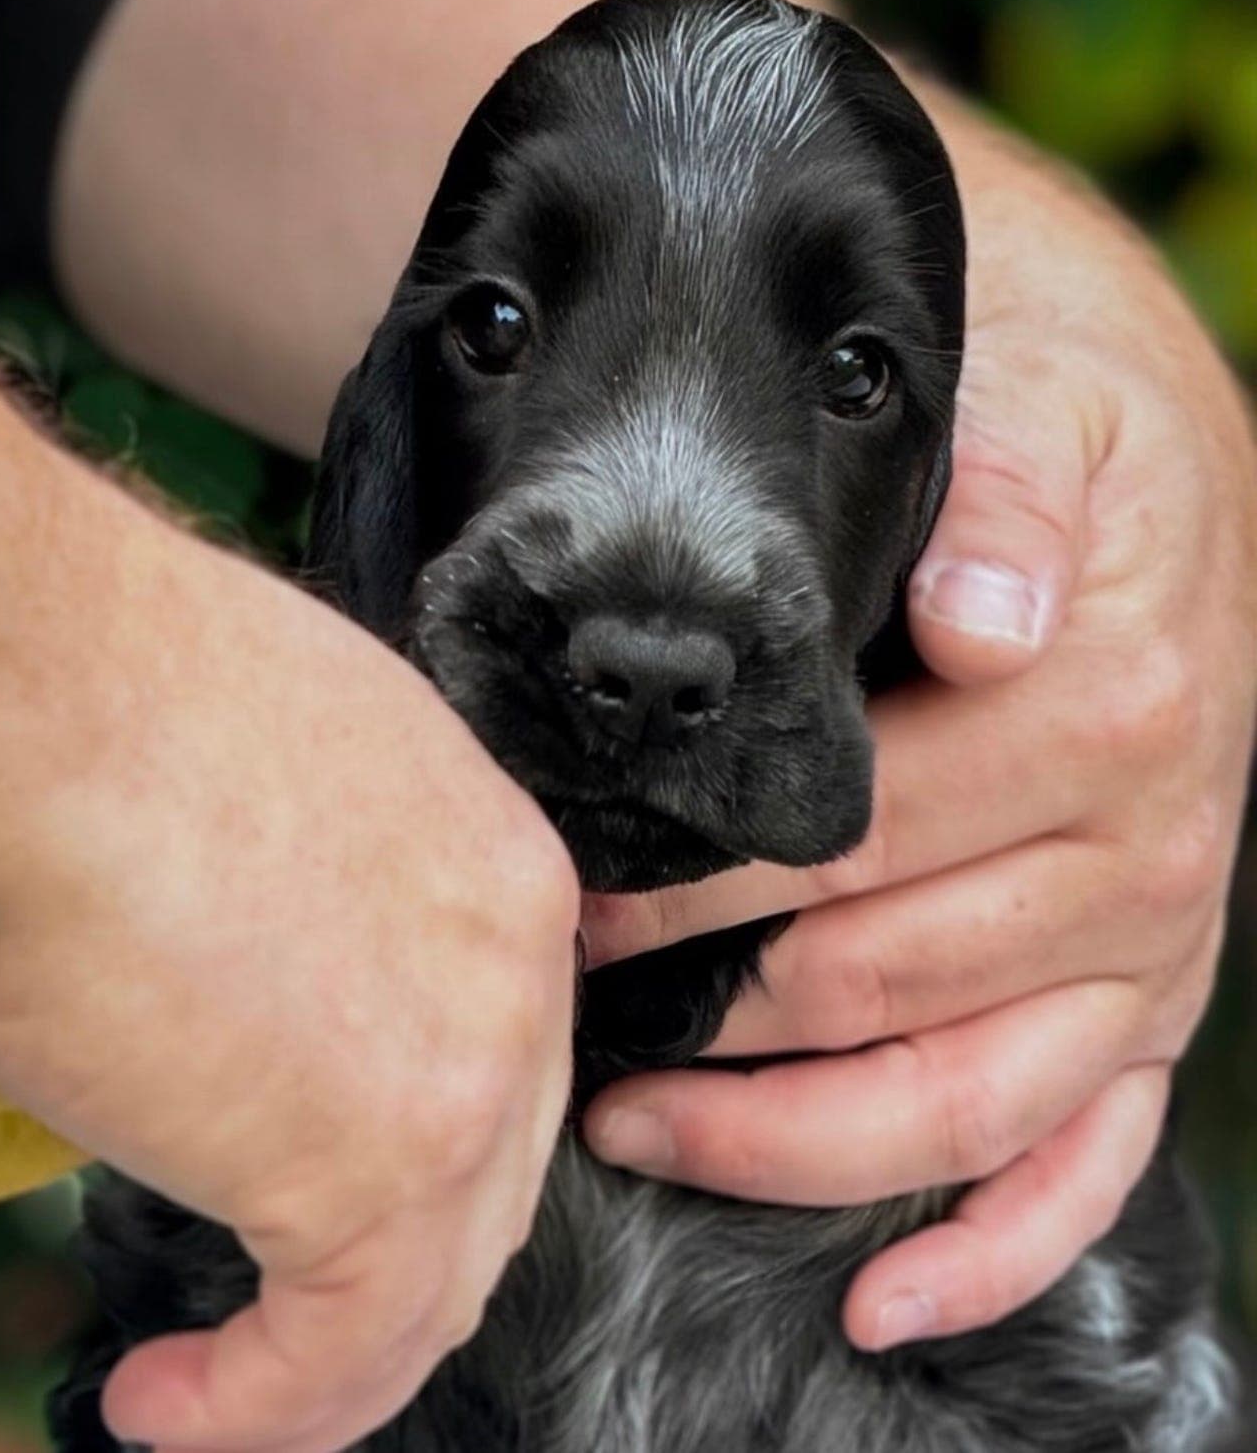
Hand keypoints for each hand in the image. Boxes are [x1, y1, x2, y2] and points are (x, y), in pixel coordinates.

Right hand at [0, 395, 579, 1452]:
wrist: (67, 696)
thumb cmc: (137, 714)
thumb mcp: (303, 799)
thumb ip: (342, 914)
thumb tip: (271, 1003)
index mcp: (506, 879)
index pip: (499, 1063)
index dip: (420, 1152)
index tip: (323, 1199)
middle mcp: (520, 972)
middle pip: (486, 1179)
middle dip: (383, 1270)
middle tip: (281, 1318)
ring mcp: (470, 1065)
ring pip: (435, 1277)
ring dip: (321, 1363)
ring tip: (211, 1391)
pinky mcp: (381, 1159)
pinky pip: (346, 1347)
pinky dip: (262, 1404)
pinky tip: (171, 1395)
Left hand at [578, 108, 1256, 1349]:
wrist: (1147, 466)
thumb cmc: (1066, 438)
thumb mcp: (1041, 413)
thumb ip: (1007, 503)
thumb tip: (986, 619)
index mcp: (1114, 711)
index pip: (862, 838)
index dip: (702, 884)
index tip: (578, 893)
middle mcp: (1150, 850)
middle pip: (884, 977)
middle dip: (704, 1001)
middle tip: (563, 993)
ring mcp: (1148, 949)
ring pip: (963, 1101)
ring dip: (791, 1141)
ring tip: (636, 1125)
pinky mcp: (1141, 1002)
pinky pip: (1082, 1158)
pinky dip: (990, 1247)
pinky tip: (884, 1300)